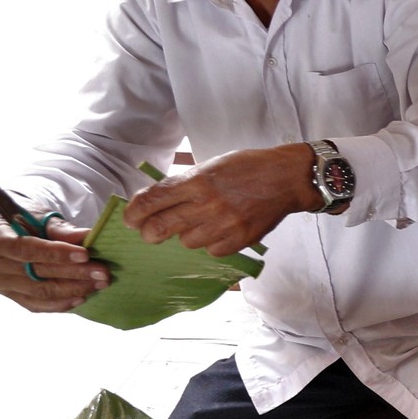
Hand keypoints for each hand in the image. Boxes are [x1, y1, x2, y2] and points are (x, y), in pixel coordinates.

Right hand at [0, 207, 106, 310]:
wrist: (5, 225)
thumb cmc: (21, 214)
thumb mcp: (37, 214)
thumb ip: (59, 228)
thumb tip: (87, 236)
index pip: (25, 249)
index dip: (56, 253)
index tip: (85, 254)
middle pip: (35, 273)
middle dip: (74, 273)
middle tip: (103, 272)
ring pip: (38, 292)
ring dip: (72, 290)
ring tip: (99, 284)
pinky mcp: (8, 295)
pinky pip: (35, 304)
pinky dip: (60, 303)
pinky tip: (82, 298)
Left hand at [126, 144, 318, 255]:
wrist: (287, 178)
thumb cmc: (248, 167)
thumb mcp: (211, 166)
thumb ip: (184, 183)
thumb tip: (157, 199)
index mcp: (196, 181)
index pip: (152, 200)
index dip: (134, 212)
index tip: (130, 219)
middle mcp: (207, 204)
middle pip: (160, 228)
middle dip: (149, 232)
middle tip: (149, 232)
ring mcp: (224, 224)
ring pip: (187, 242)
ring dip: (187, 235)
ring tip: (200, 224)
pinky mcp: (240, 239)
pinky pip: (212, 251)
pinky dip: (211, 244)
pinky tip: (220, 231)